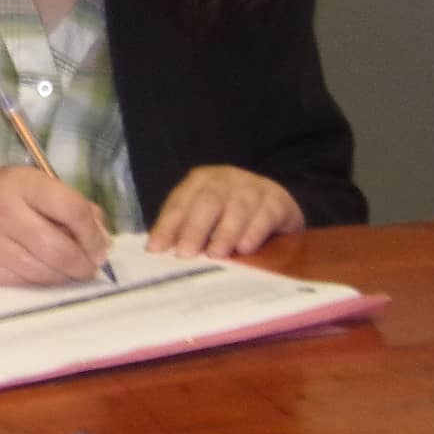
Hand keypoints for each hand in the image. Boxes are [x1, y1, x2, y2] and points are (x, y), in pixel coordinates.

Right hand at [0, 167, 110, 284]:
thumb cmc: (1, 194)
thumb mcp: (34, 184)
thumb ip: (71, 205)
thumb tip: (102, 237)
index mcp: (22, 183)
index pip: (72, 210)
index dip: (93, 234)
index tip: (101, 246)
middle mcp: (2, 211)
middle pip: (59, 249)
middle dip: (83, 263)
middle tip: (90, 267)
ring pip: (42, 272)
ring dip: (64, 276)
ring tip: (71, 271)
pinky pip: (22, 283)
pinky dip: (40, 282)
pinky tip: (45, 274)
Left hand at [147, 165, 303, 256]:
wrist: (276, 205)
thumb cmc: (231, 216)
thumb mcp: (205, 218)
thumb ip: (183, 231)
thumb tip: (157, 251)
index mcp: (201, 180)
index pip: (180, 201)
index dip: (167, 225)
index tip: (156, 248)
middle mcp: (226, 179)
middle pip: (208, 201)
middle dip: (195, 227)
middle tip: (185, 253)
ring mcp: (253, 187)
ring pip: (238, 207)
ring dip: (225, 232)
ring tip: (215, 254)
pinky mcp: (277, 201)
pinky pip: (265, 215)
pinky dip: (254, 232)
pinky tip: (245, 248)